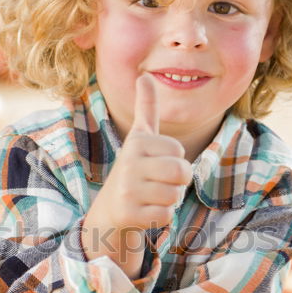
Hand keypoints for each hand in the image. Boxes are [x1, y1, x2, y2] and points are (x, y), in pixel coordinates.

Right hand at [82, 74, 192, 273]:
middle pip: (181, 172)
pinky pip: (166, 216)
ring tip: (151, 196)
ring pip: (175, 196)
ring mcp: (127, 190)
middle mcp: (128, 164)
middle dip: (178, 181)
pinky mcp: (129, 215)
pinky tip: (145, 211)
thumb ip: (146, 107)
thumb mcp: (139, 137)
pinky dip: (161, 217)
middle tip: (161, 182)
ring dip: (169, 199)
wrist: (110, 208)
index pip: (179, 152)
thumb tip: (144, 75)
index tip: (155, 163)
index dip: (175, 160)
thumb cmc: (134, 168)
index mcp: (136, 143)